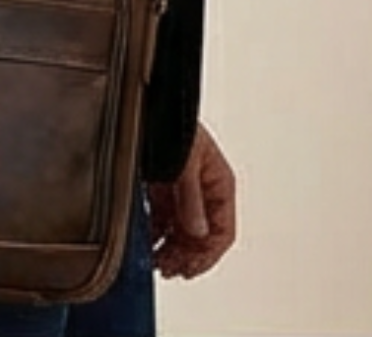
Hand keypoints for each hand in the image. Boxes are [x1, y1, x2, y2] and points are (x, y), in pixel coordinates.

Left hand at [147, 122, 237, 279]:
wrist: (152, 102)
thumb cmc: (174, 119)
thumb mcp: (186, 160)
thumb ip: (191, 197)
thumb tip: (197, 231)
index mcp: (219, 182)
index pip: (223, 231)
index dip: (208, 254)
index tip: (190, 268)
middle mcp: (203, 189)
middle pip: (202, 235)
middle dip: (186, 256)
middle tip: (168, 269)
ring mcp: (183, 189)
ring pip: (182, 230)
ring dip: (171, 249)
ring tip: (157, 262)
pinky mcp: (163, 186)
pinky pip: (164, 218)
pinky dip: (157, 233)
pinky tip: (147, 243)